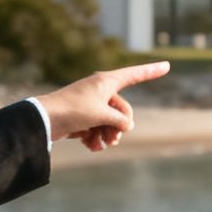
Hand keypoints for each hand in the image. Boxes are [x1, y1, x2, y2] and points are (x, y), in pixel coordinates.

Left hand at [33, 62, 170, 151]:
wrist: (44, 120)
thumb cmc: (74, 111)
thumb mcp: (103, 115)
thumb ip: (120, 120)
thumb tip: (126, 126)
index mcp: (106, 82)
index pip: (135, 75)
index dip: (151, 71)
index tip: (167, 65)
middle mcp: (100, 90)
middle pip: (122, 110)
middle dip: (119, 127)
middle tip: (113, 139)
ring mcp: (91, 104)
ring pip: (110, 122)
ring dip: (107, 136)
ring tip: (100, 145)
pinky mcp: (81, 117)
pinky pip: (97, 128)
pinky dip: (95, 138)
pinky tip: (90, 146)